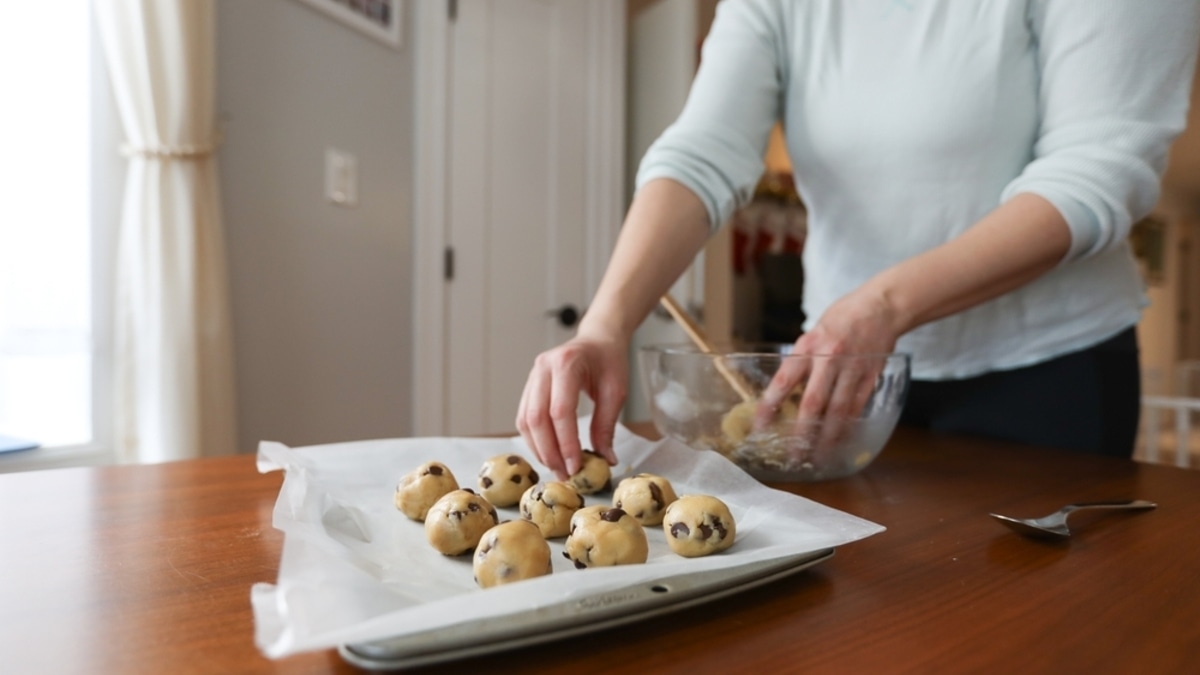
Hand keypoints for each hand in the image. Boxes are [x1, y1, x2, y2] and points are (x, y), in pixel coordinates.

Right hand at [516, 334, 626, 479]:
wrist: (597, 339)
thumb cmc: (609, 361)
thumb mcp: (616, 391)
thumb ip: (606, 425)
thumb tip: (605, 459)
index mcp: (567, 363)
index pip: (560, 411)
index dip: (566, 443)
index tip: (575, 467)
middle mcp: (543, 368)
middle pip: (537, 418)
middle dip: (549, 451)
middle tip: (564, 474)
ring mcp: (532, 376)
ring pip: (525, 420)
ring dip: (539, 449)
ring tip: (556, 468)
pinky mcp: (529, 386)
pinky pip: (524, 417)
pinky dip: (534, 439)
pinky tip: (548, 453)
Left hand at [756, 287, 900, 443]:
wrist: (880, 307)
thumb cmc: (841, 319)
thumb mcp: (812, 334)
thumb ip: (801, 361)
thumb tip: (786, 392)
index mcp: (808, 346)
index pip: (783, 381)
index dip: (770, 406)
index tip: (760, 426)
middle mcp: (830, 359)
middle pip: (813, 403)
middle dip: (801, 432)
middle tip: (793, 453)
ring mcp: (853, 369)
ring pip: (838, 411)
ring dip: (827, 437)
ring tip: (819, 456)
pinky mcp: (871, 376)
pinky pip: (858, 407)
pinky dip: (848, 426)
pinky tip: (841, 440)